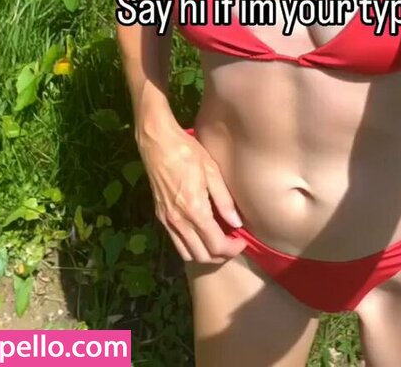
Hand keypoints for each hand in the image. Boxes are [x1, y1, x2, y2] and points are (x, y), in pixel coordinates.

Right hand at [137, 109, 247, 262]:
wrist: (157, 143)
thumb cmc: (187, 152)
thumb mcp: (212, 171)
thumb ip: (224, 200)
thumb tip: (237, 223)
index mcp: (194, 210)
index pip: (216, 245)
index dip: (232, 248)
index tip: (243, 241)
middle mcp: (179, 221)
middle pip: (202, 256)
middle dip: (221, 255)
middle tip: (233, 243)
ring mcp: (167, 221)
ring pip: (187, 254)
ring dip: (205, 254)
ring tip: (218, 241)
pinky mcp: (160, 216)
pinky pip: (176, 243)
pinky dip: (190, 246)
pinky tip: (200, 233)